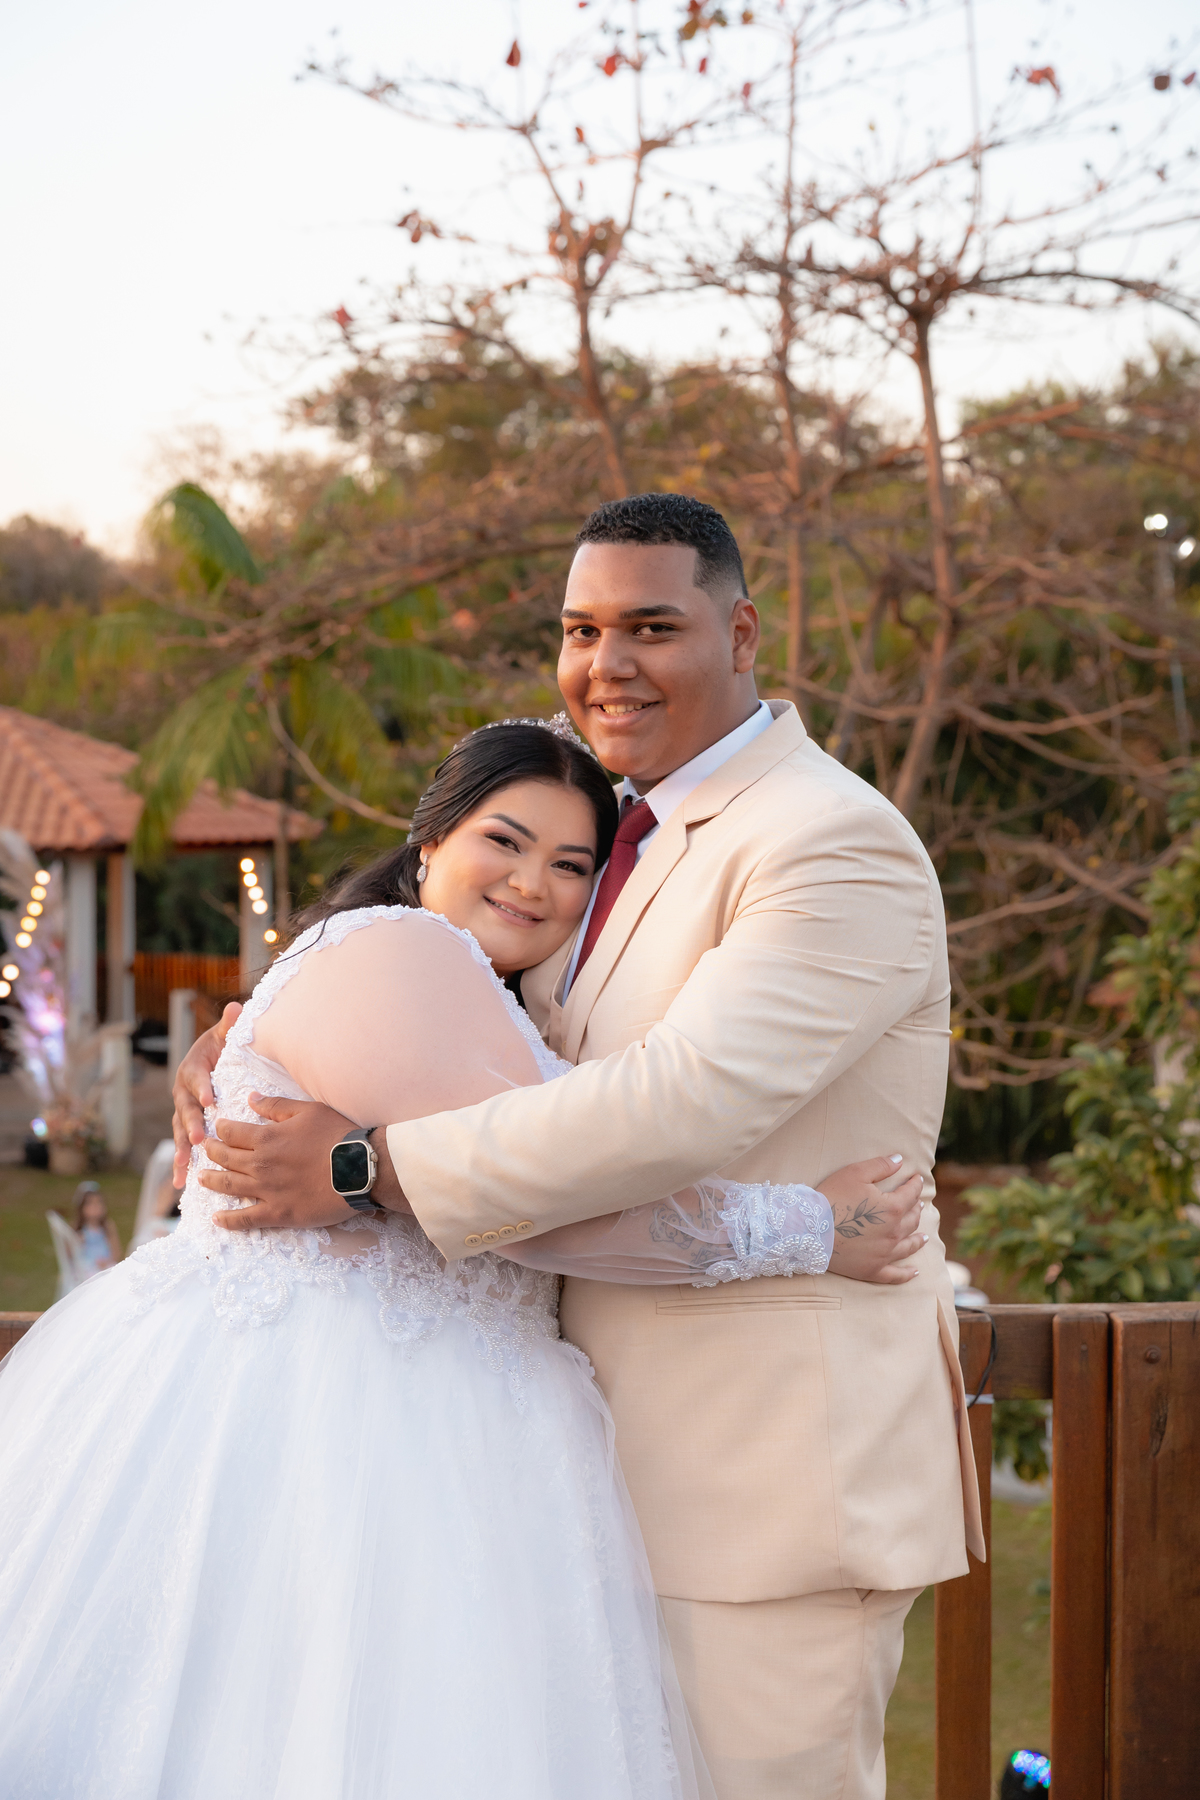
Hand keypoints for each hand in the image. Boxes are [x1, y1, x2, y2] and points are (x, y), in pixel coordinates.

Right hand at [171, 1002, 241, 1185]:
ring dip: (181, 1150)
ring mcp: (183, 1112)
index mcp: (192, 1068)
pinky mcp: (187, 1127)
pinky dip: (181, 1164)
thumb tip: (237, 1007)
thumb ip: (230, 1025)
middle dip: (191, 1124)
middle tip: (199, 1138)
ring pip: (179, 1131)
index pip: (196, 1078)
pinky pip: (183, 1146)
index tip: (210, 1099)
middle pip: (184, 1109)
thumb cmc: (222, 1048)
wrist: (213, 1060)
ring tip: (184, 1168)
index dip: (202, 1088)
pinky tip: (179, 1183)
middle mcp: (183, 1092)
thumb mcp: (226, 1035)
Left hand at [202, 1094, 409, 1232]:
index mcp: (266, 1139)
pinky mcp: (278, 1213)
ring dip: (211, 1181)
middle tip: (204, 1149)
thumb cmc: (337, 1135)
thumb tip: (250, 1098)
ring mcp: (267, 1191)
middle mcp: (260, 1165)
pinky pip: (246, 1219)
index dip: (222, 1129)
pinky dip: (228, 1220)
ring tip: (200, 1178)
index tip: (218, 1128)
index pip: (232, 1133)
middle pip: (225, 1158)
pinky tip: (216, 1219)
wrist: (359, 1168)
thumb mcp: (308, 1110)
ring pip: (229, 1186)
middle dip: (211, 1152)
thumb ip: (276, 1105)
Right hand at [820, 1154, 927, 1286]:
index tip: (916, 1179)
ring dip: (918, 1239)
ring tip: (924, 1237)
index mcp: (893, 1208)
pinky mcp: (872, 1270)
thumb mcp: (855, 1173)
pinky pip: (895, 1275)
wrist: (809, 1229)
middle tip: (918, 1204)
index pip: (910, 1194)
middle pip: (912, 1219)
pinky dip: (907, 1274)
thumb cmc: (832, 1197)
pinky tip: (915, 1272)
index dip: (914, 1184)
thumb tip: (900, 1160)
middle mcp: (894, 1233)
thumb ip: (881, 1166)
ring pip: (909, 1246)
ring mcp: (885, 1254)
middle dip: (916, 1209)